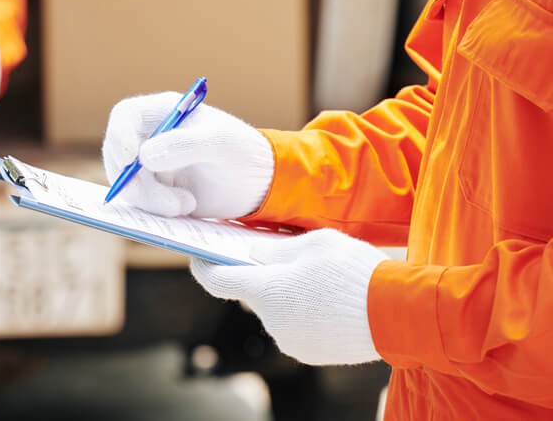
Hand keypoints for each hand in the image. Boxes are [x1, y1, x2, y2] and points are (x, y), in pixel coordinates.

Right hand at [102, 93, 274, 217]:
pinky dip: (156, 209)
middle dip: (136, 181)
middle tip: (165, 202)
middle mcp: (151, 136)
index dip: (119, 135)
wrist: (259, 185)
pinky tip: (187, 207)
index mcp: (164, 112)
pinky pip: (139, 201)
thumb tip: (144, 156)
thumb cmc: (243, 152)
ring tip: (187, 205)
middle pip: (119, 154)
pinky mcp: (155, 190)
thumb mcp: (220, 143)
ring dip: (151, 199)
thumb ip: (184, 145)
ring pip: (128, 182)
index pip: (125, 116)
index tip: (131, 160)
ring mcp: (150, 165)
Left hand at [191, 229, 387, 365]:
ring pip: (277, 309)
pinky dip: (304, 311)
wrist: (398, 314)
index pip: (217, 281)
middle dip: (264, 275)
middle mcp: (271, 321)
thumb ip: (276, 249)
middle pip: (254, 293)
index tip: (198, 254)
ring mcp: (290, 341)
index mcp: (266, 291)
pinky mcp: (309, 353)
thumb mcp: (314, 243)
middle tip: (282, 254)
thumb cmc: (354, 271)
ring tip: (319, 277)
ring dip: (287, 294)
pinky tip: (329, 299)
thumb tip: (251, 256)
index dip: (203, 265)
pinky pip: (296, 326)